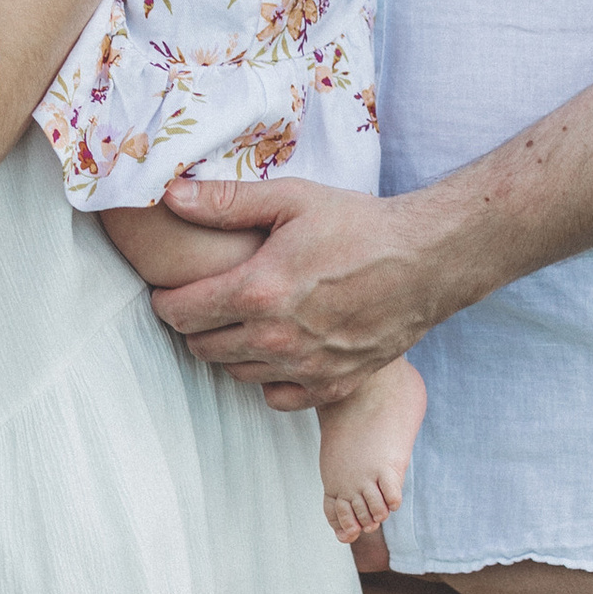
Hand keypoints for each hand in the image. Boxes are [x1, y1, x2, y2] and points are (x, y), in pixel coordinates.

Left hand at [144, 175, 447, 401]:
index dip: (165, 301)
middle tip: (204, 303)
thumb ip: (225, 201)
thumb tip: (170, 197)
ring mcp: (305, 368)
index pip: (180, 313)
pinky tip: (277, 350)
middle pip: (202, 348)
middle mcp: (277, 339)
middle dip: (193, 325)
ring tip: (241, 321)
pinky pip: (276, 396)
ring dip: (229, 350)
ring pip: (236, 374)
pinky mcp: (332, 385)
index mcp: (259, 291)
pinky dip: (268, 378)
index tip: (169, 290)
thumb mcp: (291, 199)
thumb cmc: (360, 225)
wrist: (427, 261)